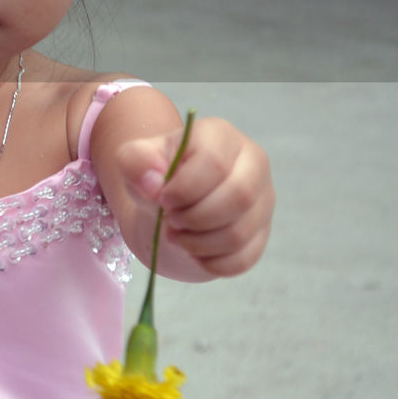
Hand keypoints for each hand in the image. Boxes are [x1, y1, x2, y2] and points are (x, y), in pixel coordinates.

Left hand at [121, 117, 273, 277]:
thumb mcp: (135, 161)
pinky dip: (210, 262)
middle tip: (170, 220)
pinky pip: (243, 258)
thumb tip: (153, 184)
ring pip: (240, 232)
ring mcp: (262, 199)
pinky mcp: (262, 233)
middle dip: (194, 217)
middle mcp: (252, 163)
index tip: (162, 200)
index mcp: (221, 136)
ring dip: (198, 243)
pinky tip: (192, 251)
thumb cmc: (156, 174)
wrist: (170, 202)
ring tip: (175, 235)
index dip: (184, 189)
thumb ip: (135, 162)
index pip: (215, 162)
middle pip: (238, 197)